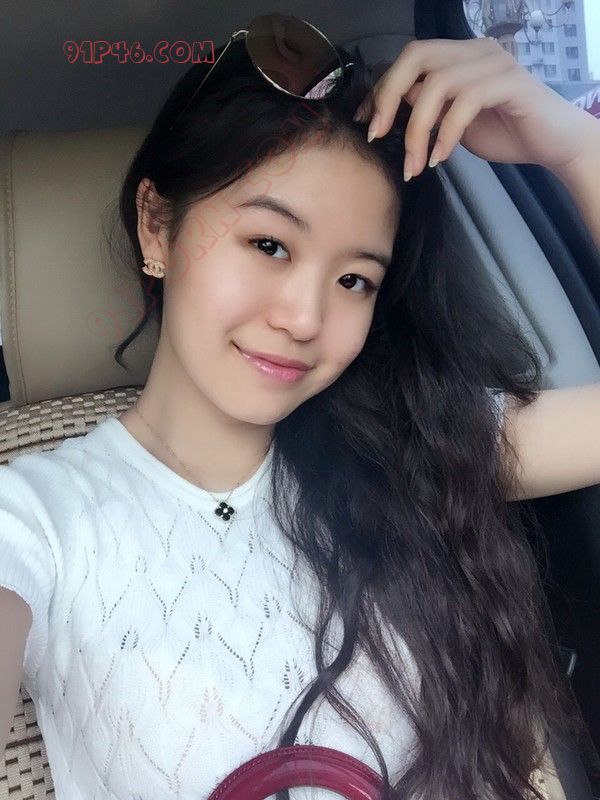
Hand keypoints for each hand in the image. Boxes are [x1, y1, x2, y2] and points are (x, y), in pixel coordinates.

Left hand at [354, 37, 597, 180]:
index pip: (409, 59)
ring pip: (437, 84)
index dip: (381, 89)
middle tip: (378, 136)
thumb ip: (427, 109)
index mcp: (459, 56)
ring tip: (415, 164)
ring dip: (417, 130)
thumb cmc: (504, 133)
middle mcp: (474, 51)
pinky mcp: (509, 83)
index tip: (366, 125)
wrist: (551, 144)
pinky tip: (440, 159)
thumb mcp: (452, 122)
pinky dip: (446, 134)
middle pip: (417, 57)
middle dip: (388, 97)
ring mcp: (493, 63)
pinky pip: (465, 102)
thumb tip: (392, 108)